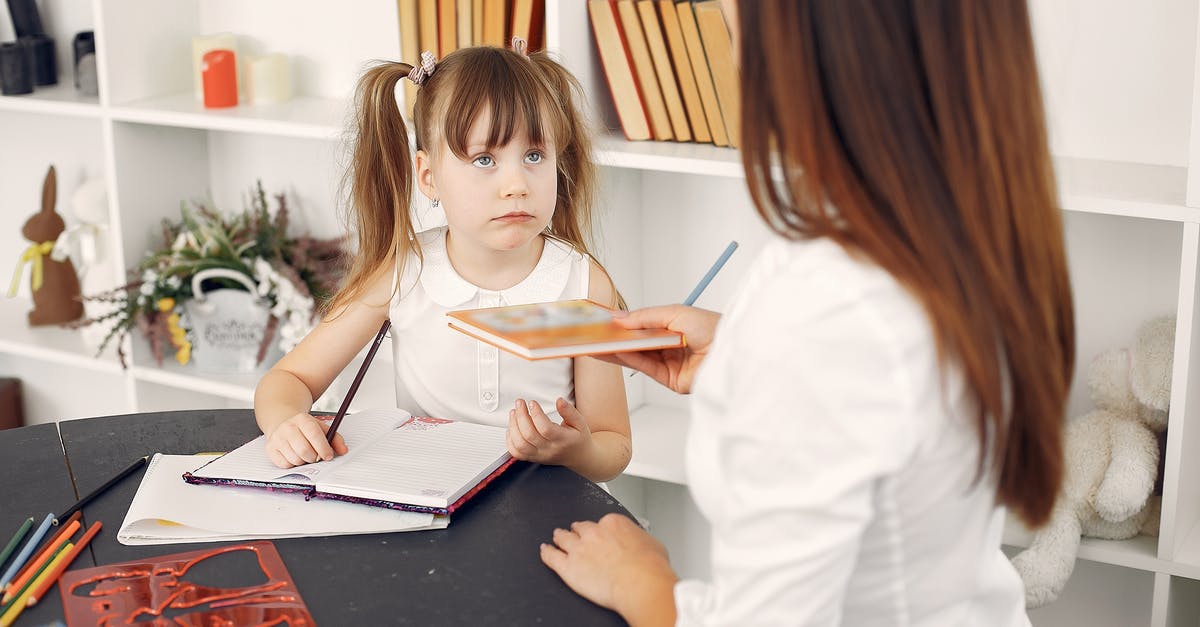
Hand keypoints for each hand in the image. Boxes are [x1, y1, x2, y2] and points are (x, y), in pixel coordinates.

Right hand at [264, 413, 348, 467]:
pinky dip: (293, 464)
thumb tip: (344, 450)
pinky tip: (294, 456)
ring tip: (305, 455)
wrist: (282, 422)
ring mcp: (277, 438)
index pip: (314, 434)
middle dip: (314, 458)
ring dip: (304, 461)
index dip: (323, 448)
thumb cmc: (305, 429)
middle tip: (317, 457)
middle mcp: (288, 427)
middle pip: (304, 450)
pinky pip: (285, 465)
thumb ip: (335, 439)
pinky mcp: (270, 449)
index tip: (328, 456)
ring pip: (295, 459)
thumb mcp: (321, 429)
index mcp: (302, 419)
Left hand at [507, 398, 592, 466]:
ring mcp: (539, 455)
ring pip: (520, 444)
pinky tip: (512, 427)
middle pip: (529, 435)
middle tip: (520, 403)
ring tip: (514, 412)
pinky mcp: (532, 458)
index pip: (545, 428)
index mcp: (562, 440)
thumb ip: (569, 411)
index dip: (536, 414)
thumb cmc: (578, 438)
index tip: (532, 403)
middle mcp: (549, 450)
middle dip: (521, 416)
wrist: (578, 457)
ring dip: (513, 426)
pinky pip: (516, 453)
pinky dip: (510, 440)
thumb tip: (559, 401)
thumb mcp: (580, 422)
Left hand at [540, 513, 677, 622]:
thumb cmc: (649, 567)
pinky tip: (545, 551)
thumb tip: (642, 544)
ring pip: (564, 538)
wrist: (640, 583)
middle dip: (578, 530)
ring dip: (560, 536)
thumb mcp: (653, 544)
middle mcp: (594, 533)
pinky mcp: (568, 567)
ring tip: (557, 536)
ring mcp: (578, 549)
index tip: (602, 534)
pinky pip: (552, 557)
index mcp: (614, 523)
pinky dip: (546, 553)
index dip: (600, 529)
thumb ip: (640, 539)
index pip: (602, 523)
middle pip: (580, 528)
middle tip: (577, 531)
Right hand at [598, 305, 720, 393]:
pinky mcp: (671, 380)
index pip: (643, 325)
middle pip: (638, 342)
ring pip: (638, 356)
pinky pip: (645, 367)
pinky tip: (615, 351)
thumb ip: (645, 317)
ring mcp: (671, 363)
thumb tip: (620, 318)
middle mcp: (672, 346)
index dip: (624, 323)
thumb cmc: (712, 327)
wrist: (730, 351)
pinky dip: (629, 359)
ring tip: (597, 343)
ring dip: (617, 349)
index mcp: (675, 327)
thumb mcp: (674, 313)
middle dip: (617, 337)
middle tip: (595, 333)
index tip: (604, 320)